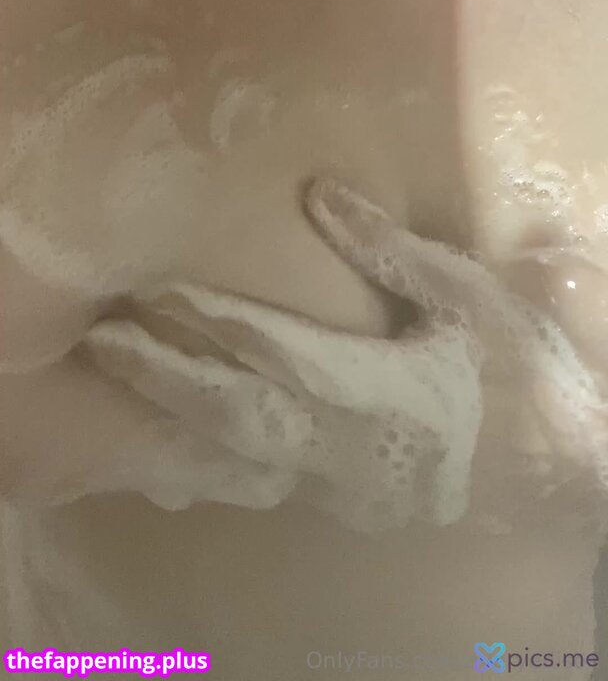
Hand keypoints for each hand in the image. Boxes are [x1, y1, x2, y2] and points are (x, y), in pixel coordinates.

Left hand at [78, 177, 607, 531]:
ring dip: (177, 415)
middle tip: (104, 342)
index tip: (153, 291)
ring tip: (124, 377)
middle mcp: (342, 446)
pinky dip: (212, 448)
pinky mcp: (339, 489)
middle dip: (165, 377)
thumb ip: (391, 252)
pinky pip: (261, 471)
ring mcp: (337, 479)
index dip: (211, 322)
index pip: (275, 352)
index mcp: (376, 391)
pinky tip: (176, 429)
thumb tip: (320, 195)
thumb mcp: (465, 299)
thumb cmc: (509, 368)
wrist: (546, 459)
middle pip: (235, 413)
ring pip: (238, 453)